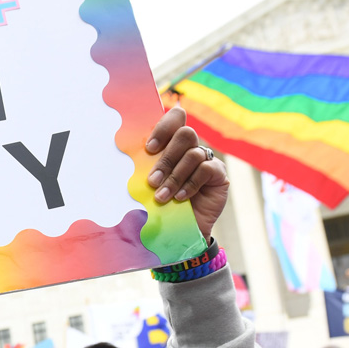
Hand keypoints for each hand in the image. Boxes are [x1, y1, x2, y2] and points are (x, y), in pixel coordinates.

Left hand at [145, 107, 228, 241]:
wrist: (179, 229)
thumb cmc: (160, 203)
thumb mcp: (150, 183)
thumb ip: (147, 167)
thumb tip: (130, 158)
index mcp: (173, 143)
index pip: (176, 119)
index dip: (164, 128)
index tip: (149, 149)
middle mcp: (192, 147)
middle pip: (185, 134)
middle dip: (166, 159)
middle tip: (153, 180)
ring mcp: (207, 159)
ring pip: (193, 154)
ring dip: (174, 177)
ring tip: (161, 197)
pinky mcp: (218, 174)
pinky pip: (206, 169)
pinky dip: (190, 184)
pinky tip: (180, 198)